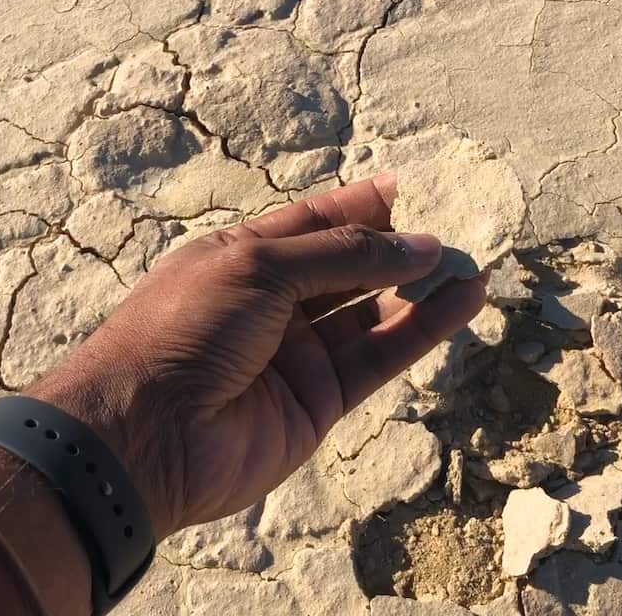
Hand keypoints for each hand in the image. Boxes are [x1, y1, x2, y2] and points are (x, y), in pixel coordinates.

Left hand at [29, 173, 488, 538]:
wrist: (147, 433)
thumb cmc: (186, 328)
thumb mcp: (259, 267)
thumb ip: (343, 254)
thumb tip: (419, 246)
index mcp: (242, 259)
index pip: (311, 223)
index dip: (359, 207)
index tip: (410, 188)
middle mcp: (272, 304)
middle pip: (348, 267)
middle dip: (400, 247)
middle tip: (458, 226)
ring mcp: (296, 355)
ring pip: (372, 312)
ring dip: (423, 288)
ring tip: (474, 263)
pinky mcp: (320, 401)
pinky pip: (380, 357)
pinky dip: (423, 329)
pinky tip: (463, 301)